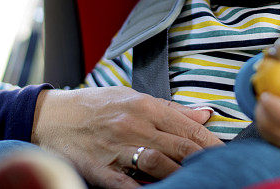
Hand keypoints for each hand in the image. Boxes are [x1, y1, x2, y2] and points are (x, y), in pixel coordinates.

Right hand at [31, 86, 222, 187]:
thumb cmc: (96, 106)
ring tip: (198, 182)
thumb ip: (172, 110)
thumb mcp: (134, 98)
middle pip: (179, 147)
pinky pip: (126, 184)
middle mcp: (134, 125)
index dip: (211, 143)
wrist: (51, 116)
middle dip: (203, 160)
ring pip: (158, 164)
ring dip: (180, 175)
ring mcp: (117, 148)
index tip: (228, 154)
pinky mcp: (100, 169)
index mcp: (145, 106)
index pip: (188, 128)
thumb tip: (206, 115)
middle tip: (222, 170)